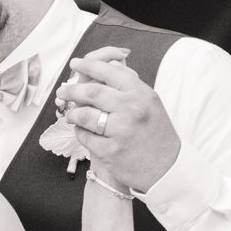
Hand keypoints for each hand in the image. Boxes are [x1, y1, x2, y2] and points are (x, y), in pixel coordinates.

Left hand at [57, 49, 179, 191]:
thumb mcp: (151, 102)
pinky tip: (82, 131)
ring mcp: (121, 131)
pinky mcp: (110, 151)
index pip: (110, 72)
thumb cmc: (157, 133)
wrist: (167, 168)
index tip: (76, 63)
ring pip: (84, 115)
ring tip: (71, 114)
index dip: (89, 65)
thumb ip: (130, 83)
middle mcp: (132, 109)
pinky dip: (80, 132)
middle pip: (92, 92)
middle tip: (63, 90)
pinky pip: (85, 137)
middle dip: (72, 90)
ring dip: (73, 113)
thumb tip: (109, 63)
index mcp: (141, 94)